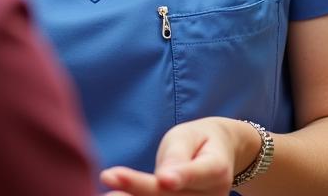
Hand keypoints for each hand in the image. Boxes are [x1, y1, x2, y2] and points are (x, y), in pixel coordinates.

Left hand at [99, 117, 247, 195]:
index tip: (164, 179)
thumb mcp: (187, 137)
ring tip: (109, 194)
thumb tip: (165, 178)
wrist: (218, 158)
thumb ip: (177, 156)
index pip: (197, 174)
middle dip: (140, 189)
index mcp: (216, 169)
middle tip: (109, 178)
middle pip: (172, 195)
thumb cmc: (196, 142)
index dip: (180, 177)